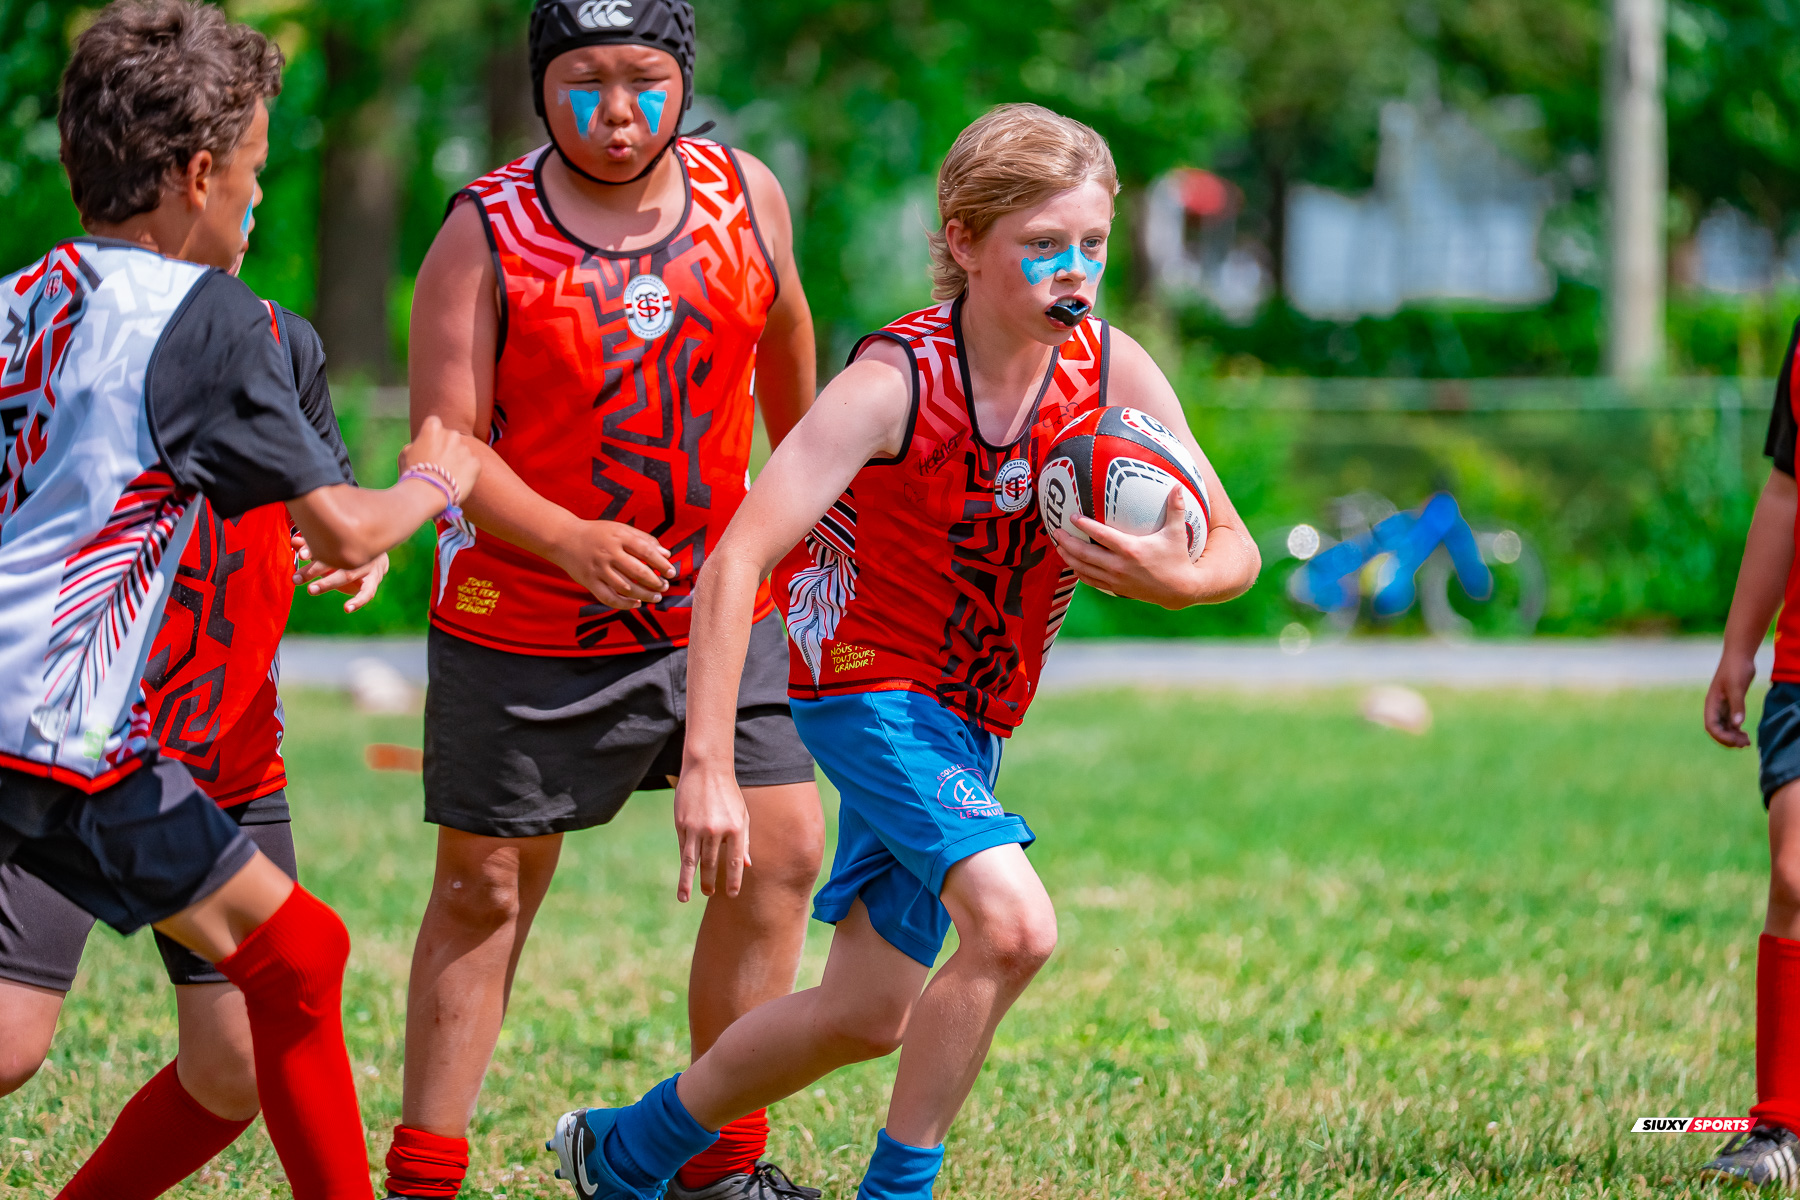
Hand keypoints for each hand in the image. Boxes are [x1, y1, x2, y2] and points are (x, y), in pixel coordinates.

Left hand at [292, 536, 388, 612]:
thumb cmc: (345, 549)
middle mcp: (357, 551)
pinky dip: (358, 601)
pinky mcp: (374, 579)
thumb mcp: (327, 548)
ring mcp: (368, 564)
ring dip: (328, 583)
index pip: (327, 544)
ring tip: (311, 590)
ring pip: (348, 574)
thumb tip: (294, 542)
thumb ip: (311, 547)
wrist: (375, 551)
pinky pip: (368, 592)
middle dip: (315, 569)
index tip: (301, 555)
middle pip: (336, 559)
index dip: (313, 548)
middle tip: (297, 578)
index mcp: (345, 539)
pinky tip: (347, 608)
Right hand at [399, 415, 480, 502]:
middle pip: (451, 438)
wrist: (427, 493)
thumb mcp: (405, 453)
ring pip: (462, 452)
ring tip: (446, 477)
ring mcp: (465, 448)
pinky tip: (456, 481)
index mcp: (433, 428)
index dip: (432, 435)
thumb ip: (417, 444)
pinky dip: (467, 472)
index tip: (430, 445)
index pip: (434, 423)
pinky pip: (472, 465)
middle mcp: (452, 435)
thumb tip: (423, 444)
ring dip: (457, 461)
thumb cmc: (413, 474)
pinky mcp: (475, 463)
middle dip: (447, 448)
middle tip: (439, 465)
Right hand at [548, 519, 677, 610]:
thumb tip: (666, 554)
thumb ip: (643, 539)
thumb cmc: (597, 533)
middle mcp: (609, 553)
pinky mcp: (590, 582)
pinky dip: (624, 604)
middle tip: (664, 586)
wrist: (564, 538)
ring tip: (656, 597)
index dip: (661, 563)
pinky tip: (636, 604)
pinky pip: (609, 598)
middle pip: (638, 572)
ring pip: (626, 588)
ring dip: (644, 595)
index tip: (671, 572)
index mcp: (619, 537)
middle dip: (655, 582)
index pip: (645, 551)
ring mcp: (598, 569)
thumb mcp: (620, 529)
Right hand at [672, 763, 750, 901]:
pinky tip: (684, 873)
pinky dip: (684, 862)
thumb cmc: (728, 794)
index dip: (734, 880)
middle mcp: (716, 830)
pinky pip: (683, 847)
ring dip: (688, 882)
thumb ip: (744, 841)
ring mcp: (697, 827)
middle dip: (709, 883)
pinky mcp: (682, 823)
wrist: (707, 769)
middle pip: (711, 864)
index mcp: (735, 828)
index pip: (735, 862)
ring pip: (691, 861)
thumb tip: (747, 865)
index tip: (731, 895)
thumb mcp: (742, 815)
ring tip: (685, 898)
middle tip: (709, 894)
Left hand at [1053, 486, 1200, 608]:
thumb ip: (1175, 508)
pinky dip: (1079, 572)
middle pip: (1085, 554)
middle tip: (1056, 531)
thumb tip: (1179, 485)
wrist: (1179, 590)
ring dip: (1069, 558)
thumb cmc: (1177, 559)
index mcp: (1131, 550)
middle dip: (1067, 542)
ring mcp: (1115, 579)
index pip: (1101, 536)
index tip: (1072, 517)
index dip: (1085, 525)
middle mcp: (1119, 566)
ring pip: (1084, 569)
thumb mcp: (1176, 533)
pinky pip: (1091, 581)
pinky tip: (1072, 564)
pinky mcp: (1116, 589)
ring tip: (1058, 547)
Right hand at [1706, 654, 1757, 747]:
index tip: (1736, 741)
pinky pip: (1730, 722)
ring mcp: (1722, 705)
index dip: (1721, 737)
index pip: (1711, 726)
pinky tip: (1745, 733)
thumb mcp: (1737, 687)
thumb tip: (1737, 725)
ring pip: (1724, 727)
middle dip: (1728, 739)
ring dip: (1733, 737)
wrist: (1739, 655)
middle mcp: (1715, 706)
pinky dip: (1736, 730)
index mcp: (1712, 703)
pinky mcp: (1730, 703)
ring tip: (1747, 742)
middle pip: (1717, 730)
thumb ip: (1737, 706)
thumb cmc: (1736, 668)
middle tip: (1745, 744)